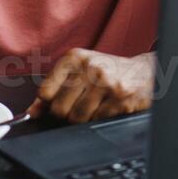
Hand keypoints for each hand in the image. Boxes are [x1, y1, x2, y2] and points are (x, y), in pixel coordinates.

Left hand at [29, 49, 154, 123]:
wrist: (145, 72)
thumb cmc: (108, 71)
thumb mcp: (79, 71)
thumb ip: (54, 88)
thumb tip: (32, 111)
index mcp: (74, 58)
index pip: (45, 92)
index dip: (49, 103)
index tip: (56, 101)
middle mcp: (89, 68)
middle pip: (60, 108)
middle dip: (67, 113)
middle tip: (79, 104)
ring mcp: (106, 83)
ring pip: (77, 117)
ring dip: (84, 118)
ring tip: (95, 105)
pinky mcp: (120, 99)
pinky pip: (97, 120)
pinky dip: (99, 118)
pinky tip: (107, 107)